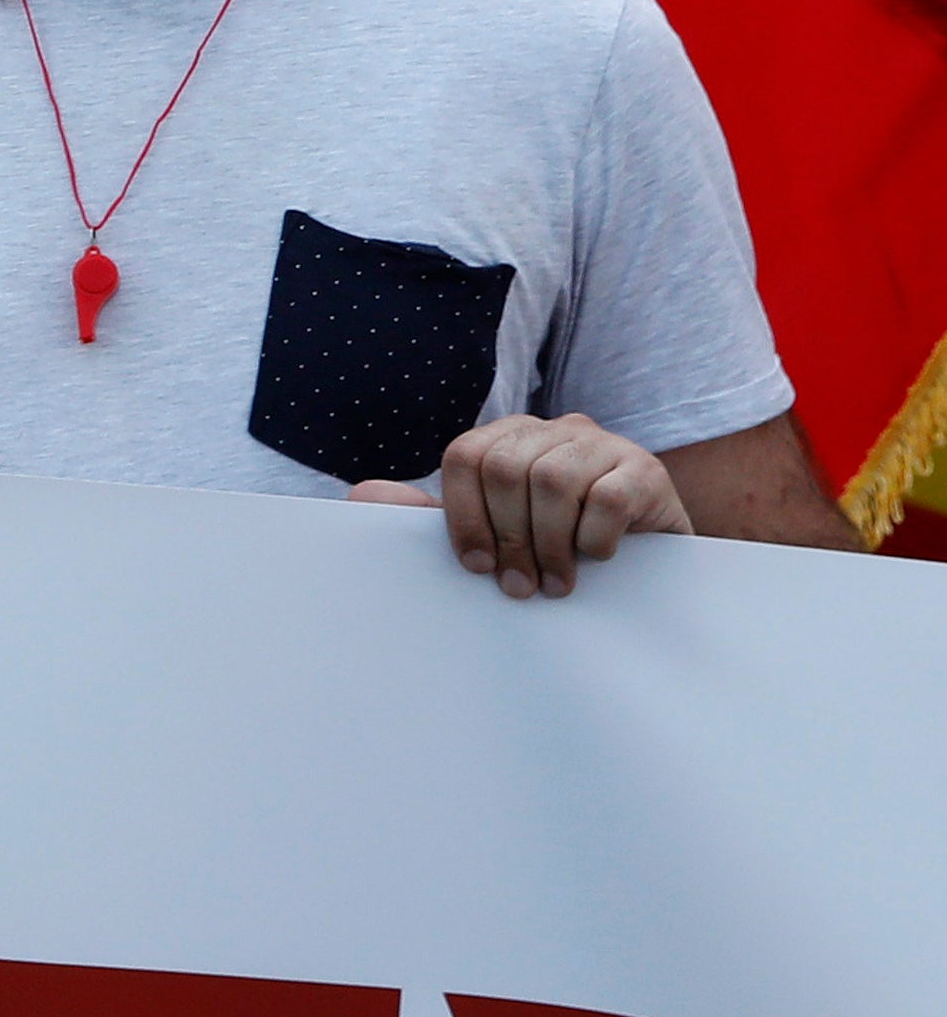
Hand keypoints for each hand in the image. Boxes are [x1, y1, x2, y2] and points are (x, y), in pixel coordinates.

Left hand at [357, 413, 687, 597]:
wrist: (655, 562)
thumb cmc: (562, 544)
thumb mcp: (500, 530)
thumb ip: (438, 515)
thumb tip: (361, 495)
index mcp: (510, 437)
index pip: (464, 457)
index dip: (462, 515)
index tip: (474, 567)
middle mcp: (554, 429)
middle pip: (504, 469)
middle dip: (507, 537)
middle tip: (521, 588)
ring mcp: (604, 444)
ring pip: (551, 481)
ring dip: (548, 544)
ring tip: (556, 585)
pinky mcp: (646, 470)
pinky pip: (606, 498)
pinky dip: (594, 539)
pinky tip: (597, 560)